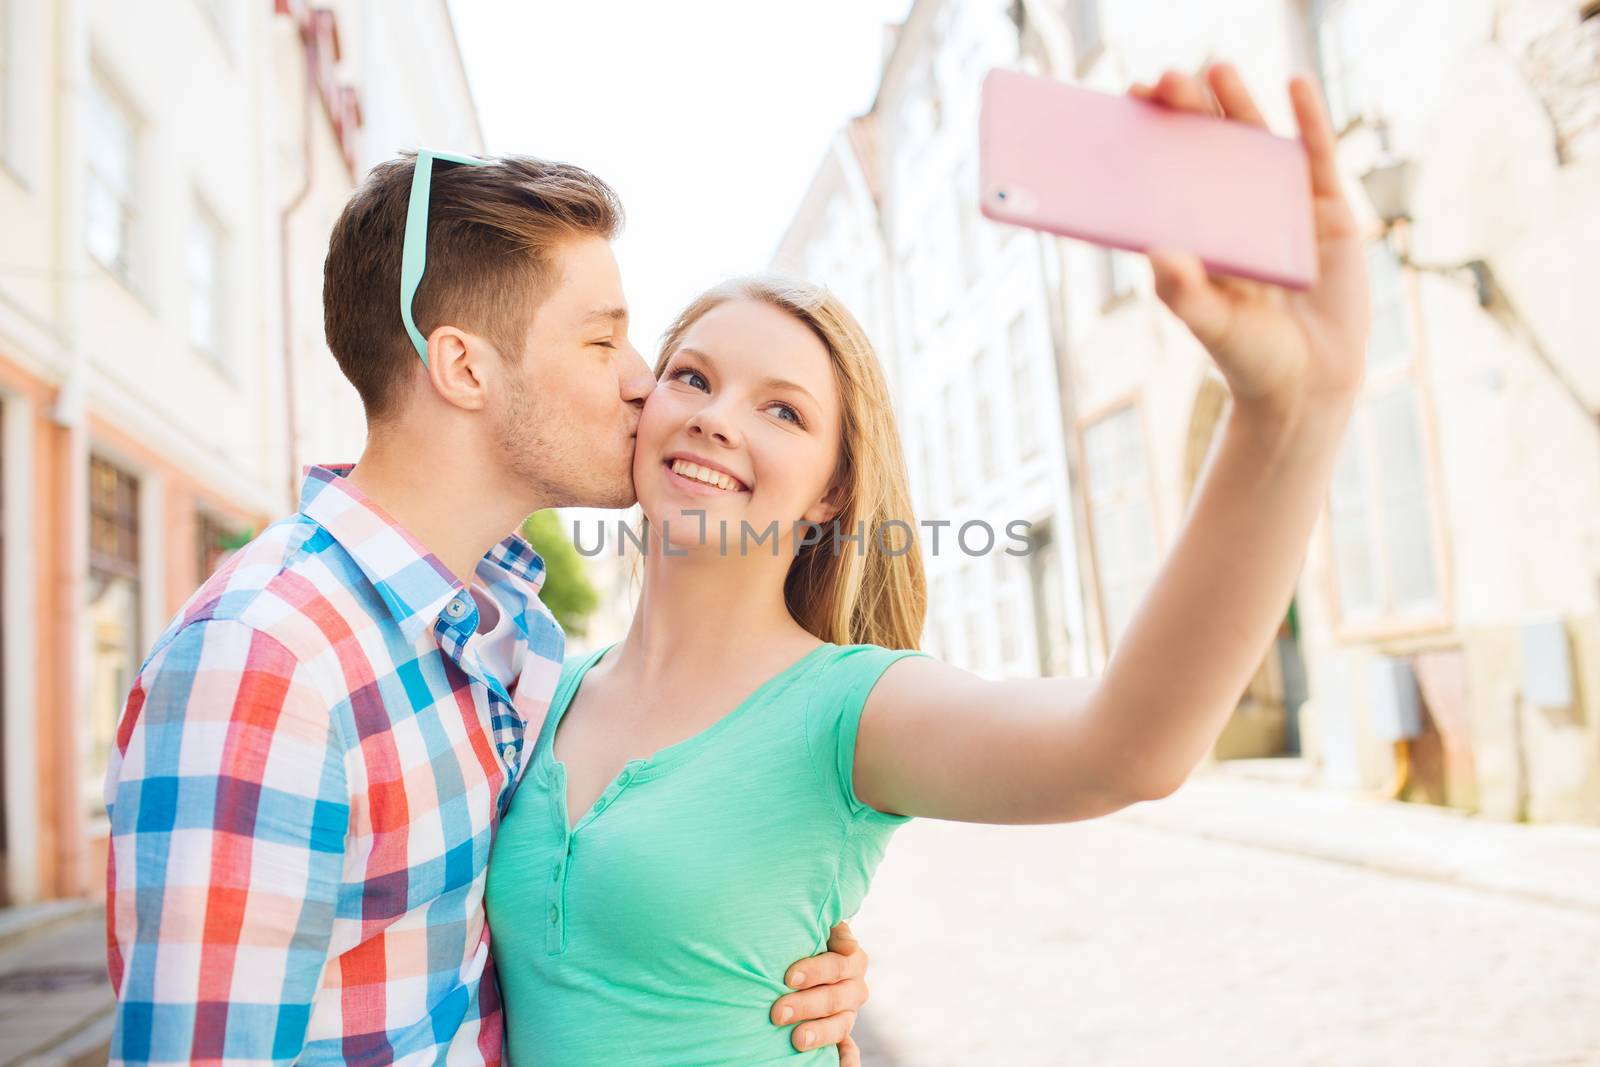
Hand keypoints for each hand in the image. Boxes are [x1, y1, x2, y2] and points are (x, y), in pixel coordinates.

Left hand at [769, 921, 869, 1061]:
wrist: (806, 961)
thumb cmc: (806, 939)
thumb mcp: (820, 927)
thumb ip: (831, 927)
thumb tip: (847, 944)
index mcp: (852, 959)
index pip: (836, 966)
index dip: (814, 971)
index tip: (788, 978)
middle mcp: (855, 988)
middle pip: (834, 998)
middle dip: (805, 1005)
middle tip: (777, 1013)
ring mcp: (849, 1014)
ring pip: (839, 1026)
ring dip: (820, 1034)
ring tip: (796, 1040)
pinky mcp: (842, 1036)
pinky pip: (848, 1051)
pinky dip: (846, 1060)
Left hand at [1130, 64, 1369, 418]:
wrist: (1310, 387)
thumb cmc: (1249, 359)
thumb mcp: (1212, 325)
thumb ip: (1185, 292)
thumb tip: (1156, 252)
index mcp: (1196, 233)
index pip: (1166, 173)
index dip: (1151, 137)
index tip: (1127, 104)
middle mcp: (1235, 212)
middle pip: (1208, 148)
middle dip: (1187, 110)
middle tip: (1164, 80)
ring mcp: (1282, 208)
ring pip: (1257, 143)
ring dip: (1237, 103)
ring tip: (1215, 68)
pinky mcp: (1327, 212)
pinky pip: (1317, 157)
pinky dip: (1309, 119)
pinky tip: (1295, 84)